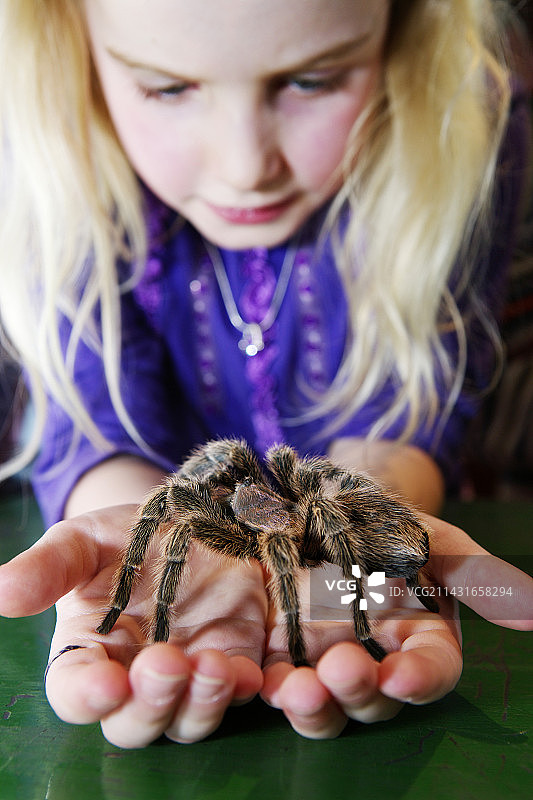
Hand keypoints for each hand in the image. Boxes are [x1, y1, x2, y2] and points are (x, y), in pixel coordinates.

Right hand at [0, 505, 265, 747]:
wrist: (186, 515)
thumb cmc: (124, 534)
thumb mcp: (83, 540)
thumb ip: (48, 567)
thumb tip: (0, 592)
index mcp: (88, 652)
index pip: (76, 691)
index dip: (87, 695)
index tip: (106, 681)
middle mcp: (135, 678)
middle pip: (134, 722)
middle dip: (150, 702)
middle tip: (166, 664)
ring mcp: (187, 674)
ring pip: (188, 719)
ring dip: (201, 702)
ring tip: (213, 667)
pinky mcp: (233, 660)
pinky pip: (238, 691)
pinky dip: (244, 689)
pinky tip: (252, 672)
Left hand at [261, 513, 532, 738]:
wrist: (314, 503)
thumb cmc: (379, 518)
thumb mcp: (425, 535)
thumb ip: (473, 571)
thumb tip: (532, 611)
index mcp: (417, 633)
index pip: (431, 669)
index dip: (422, 678)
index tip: (403, 676)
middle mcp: (375, 657)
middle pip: (377, 697)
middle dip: (362, 689)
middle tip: (343, 668)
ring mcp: (325, 661)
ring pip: (329, 705)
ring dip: (316, 705)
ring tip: (299, 688)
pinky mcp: (282, 658)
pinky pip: (279, 688)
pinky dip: (273, 690)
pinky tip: (260, 681)